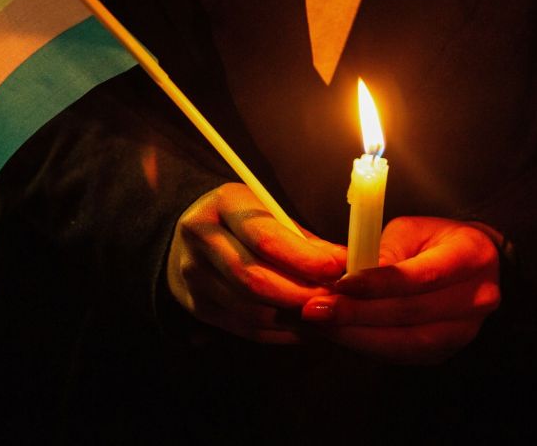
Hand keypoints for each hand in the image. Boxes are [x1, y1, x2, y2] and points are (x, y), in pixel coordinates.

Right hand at [167, 183, 347, 343]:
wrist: (195, 234)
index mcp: (223, 204)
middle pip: (255, 279)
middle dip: (302, 293)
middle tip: (336, 298)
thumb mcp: (270, 212)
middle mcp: (201, 238)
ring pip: (252, 310)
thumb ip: (303, 239)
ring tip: (325, 314)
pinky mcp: (197, 306)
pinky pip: (246, 329)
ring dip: (295, 318)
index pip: (265, 238)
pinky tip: (305, 327)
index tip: (338, 268)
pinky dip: (282, 333)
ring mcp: (193, 275)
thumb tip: (343, 264)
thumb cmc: (243, 220)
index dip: (305, 259)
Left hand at [301, 216, 500, 363]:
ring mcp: (464, 331)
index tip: (340, 284)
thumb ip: (384, 252)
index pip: (422, 276)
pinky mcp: (446, 351)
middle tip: (318, 309)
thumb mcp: (410, 230)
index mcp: (470, 256)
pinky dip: (369, 346)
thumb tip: (350, 279)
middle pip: (412, 314)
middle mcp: (476, 298)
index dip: (378, 283)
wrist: (470, 266)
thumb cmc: (433, 241)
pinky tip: (342, 335)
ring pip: (407, 342)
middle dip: (359, 314)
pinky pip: (404, 355)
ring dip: (359, 336)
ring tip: (324, 325)